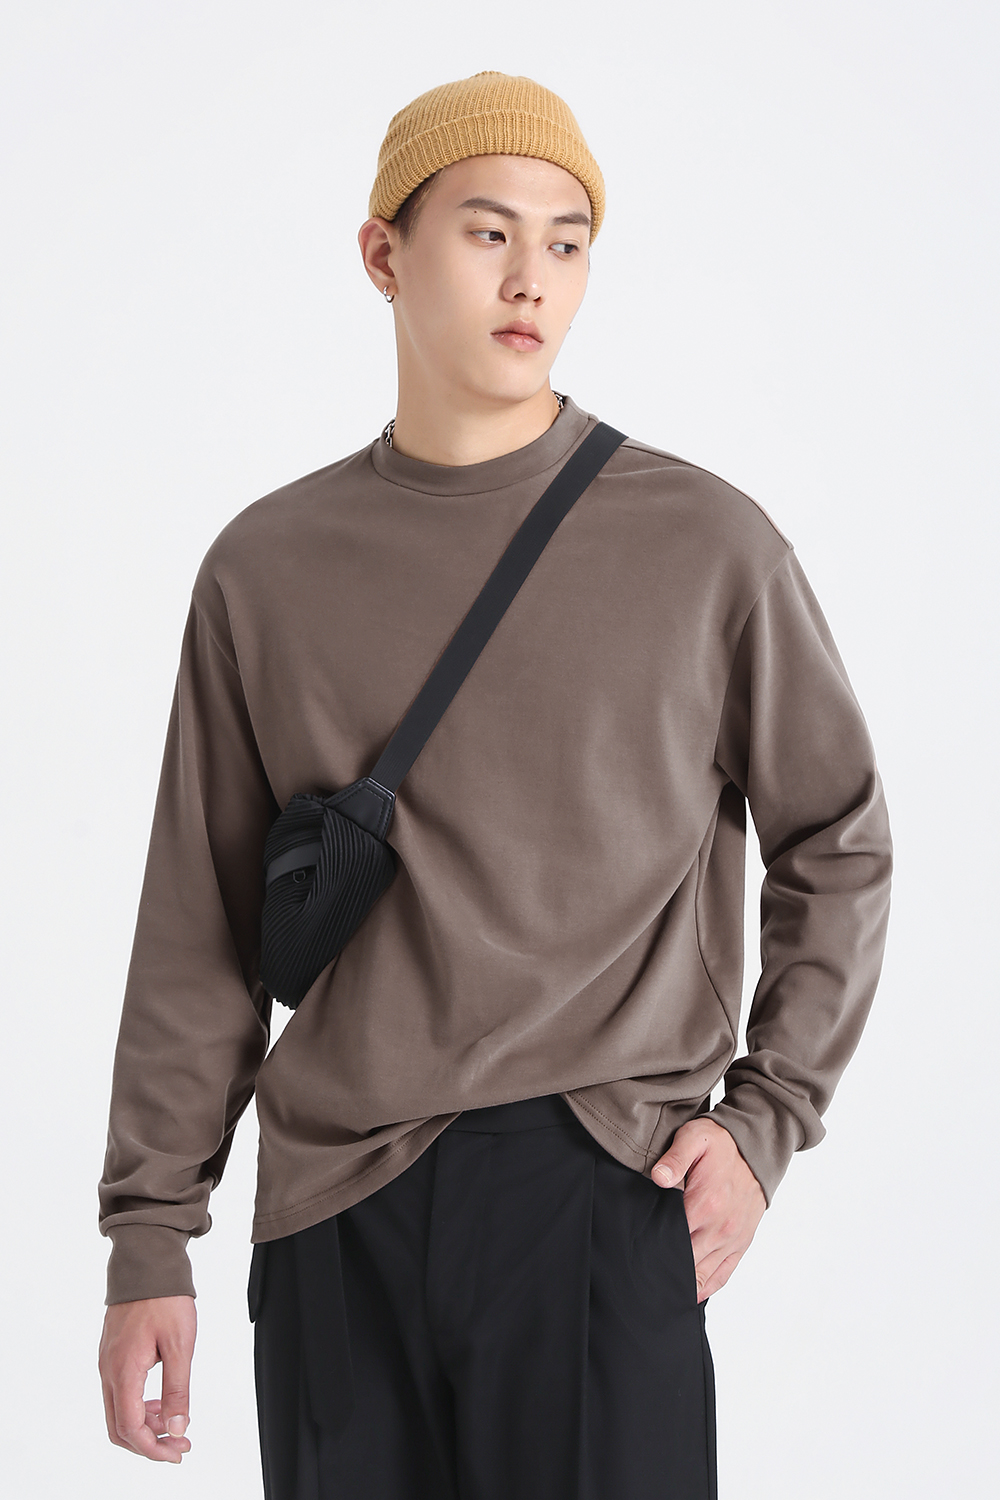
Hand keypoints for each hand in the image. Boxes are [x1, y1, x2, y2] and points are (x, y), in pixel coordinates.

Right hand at [99, 1295, 196, 1461]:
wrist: (146, 1262)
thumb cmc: (164, 1298)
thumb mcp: (180, 1345)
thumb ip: (177, 1390)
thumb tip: (177, 1428)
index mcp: (124, 1372)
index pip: (131, 1429)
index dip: (154, 1449)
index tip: (178, 1451)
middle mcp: (109, 1371)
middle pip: (119, 1427)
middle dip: (149, 1443)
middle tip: (179, 1444)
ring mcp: (107, 1362)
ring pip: (119, 1411)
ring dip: (145, 1424)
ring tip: (174, 1421)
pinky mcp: (112, 1354)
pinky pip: (120, 1392)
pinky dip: (139, 1405)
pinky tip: (161, 1400)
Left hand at [652, 1118, 765, 1300]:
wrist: (758, 1146)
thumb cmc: (722, 1142)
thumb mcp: (695, 1138)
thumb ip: (675, 1158)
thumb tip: (657, 1178)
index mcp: (705, 1204)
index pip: (671, 1238)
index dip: (651, 1248)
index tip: (634, 1254)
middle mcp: (720, 1228)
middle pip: (684, 1262)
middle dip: (662, 1268)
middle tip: (639, 1276)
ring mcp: (732, 1239)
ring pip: (702, 1275)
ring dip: (682, 1284)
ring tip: (658, 1290)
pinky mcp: (742, 1243)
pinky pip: (723, 1275)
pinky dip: (706, 1287)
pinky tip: (689, 1293)